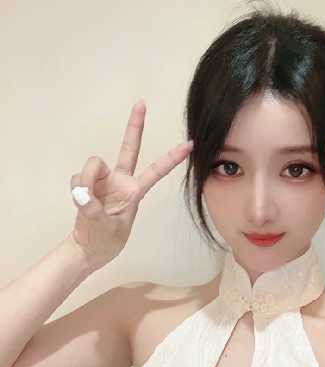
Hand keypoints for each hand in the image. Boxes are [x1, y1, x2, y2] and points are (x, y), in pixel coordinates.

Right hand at [68, 100, 192, 270]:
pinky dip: (77, 188)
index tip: (189, 144)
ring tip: (86, 203)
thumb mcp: (105, 228)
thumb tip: (81, 191)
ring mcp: (103, 181)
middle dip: (135, 126)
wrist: (88, 248)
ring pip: (94, 165)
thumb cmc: (105, 241)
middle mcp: (120, 181)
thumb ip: (92, 208)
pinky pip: (78, 178)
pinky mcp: (87, 183)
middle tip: (142, 103)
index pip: (156, 171)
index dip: (171, 158)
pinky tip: (80, 201)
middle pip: (129, 148)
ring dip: (86, 180)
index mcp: (134, 192)